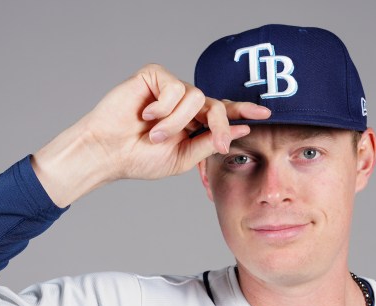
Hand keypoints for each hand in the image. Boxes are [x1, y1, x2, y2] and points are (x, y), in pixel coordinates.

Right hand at [32, 64, 270, 206]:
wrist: (110, 152)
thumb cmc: (140, 158)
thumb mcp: (182, 158)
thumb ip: (209, 142)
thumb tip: (239, 130)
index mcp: (192, 124)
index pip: (221, 113)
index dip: (243, 111)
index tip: (266, 114)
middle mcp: (184, 104)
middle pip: (216, 104)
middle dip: (220, 125)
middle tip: (215, 143)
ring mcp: (170, 89)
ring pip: (196, 99)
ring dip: (177, 124)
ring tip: (154, 135)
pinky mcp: (155, 76)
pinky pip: (176, 90)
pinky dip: (163, 110)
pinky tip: (145, 116)